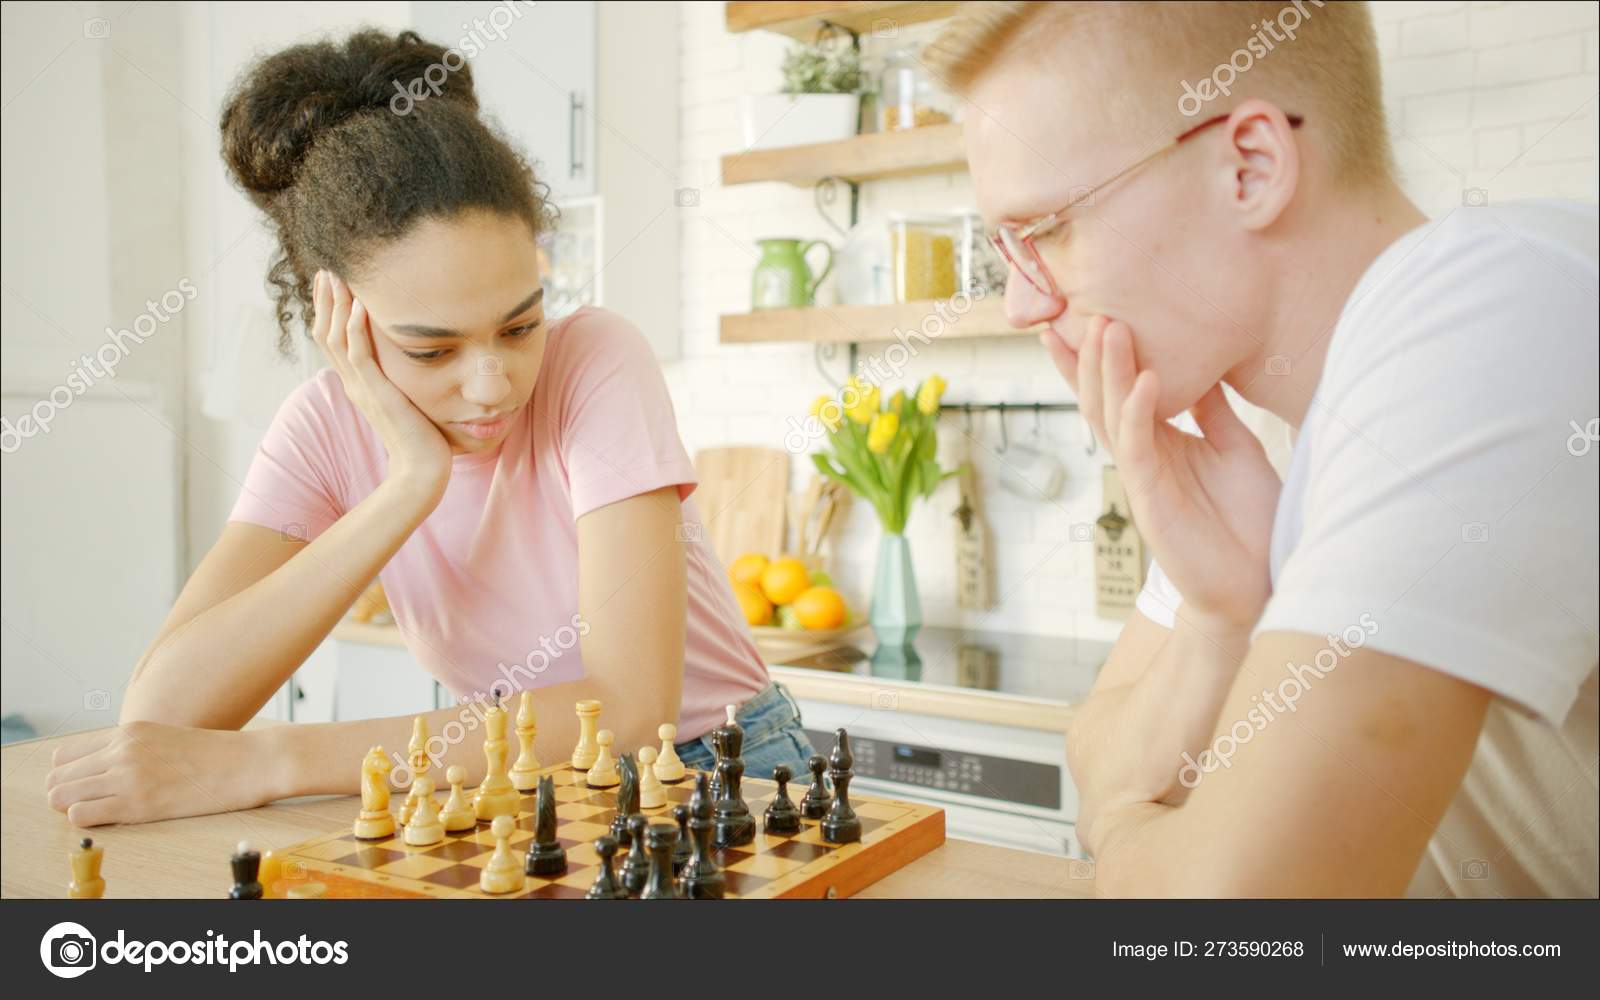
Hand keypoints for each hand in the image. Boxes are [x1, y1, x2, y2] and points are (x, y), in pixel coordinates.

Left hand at [44, 722, 278, 825]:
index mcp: (128, 732)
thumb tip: (108, 770)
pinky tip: (112, 818)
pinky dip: (87, 820)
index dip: (69, 776)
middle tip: (90, 804)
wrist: (251, 762)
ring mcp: (128, 775)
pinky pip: (81, 815)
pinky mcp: (138, 803)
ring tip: (101, 812)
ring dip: (72, 807)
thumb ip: (134, 749)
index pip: (65, 755)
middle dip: (65, 793)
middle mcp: (121, 750)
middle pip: (57, 776)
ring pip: (61, 796)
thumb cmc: (217, 755)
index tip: (85, 787)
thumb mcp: (167, 738)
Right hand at [314, 271, 451, 491]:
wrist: (422, 469)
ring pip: (336, 340)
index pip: (334, 340)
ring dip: (336, 306)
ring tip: (338, 278)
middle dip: (326, 300)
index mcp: (358, 383)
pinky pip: (359, 356)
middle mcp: (354, 383)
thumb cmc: (422, 436)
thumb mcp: (407, 398)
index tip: (333, 283)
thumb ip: (400, 378)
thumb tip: (413, 357)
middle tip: (327, 270)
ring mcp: (362, 388)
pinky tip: (359, 307)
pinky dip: (356, 330)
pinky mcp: (376, 394)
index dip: (330, 311)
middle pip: (326, 334)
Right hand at [1045, 318, 1279, 633]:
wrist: (1258, 583)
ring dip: (1109, 371)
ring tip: (1108, 327)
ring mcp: (1143, 478)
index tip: (1083, 315)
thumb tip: (1203, 363)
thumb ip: (1213, 410)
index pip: (1118, 391)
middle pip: (1103, 396)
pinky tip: (1147, 380)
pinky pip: (1140, 449)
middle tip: (1083, 306)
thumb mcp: (1234, 448)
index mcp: (1158, 441)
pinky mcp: (1152, 501)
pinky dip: (1140, 413)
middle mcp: (1142, 456)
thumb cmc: (1249, 521)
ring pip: (1112, 416)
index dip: (1098, 357)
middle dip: (1091, 354)